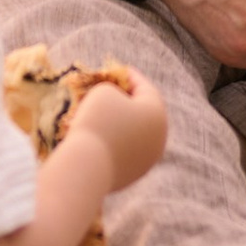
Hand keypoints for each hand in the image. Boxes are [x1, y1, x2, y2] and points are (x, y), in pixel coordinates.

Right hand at [62, 74, 167, 191]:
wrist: (86, 167)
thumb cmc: (97, 121)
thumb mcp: (103, 92)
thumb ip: (114, 91)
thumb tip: (116, 104)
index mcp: (158, 113)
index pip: (144, 88)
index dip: (129, 76)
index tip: (117, 70)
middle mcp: (159, 138)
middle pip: (142, 112)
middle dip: (125, 101)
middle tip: (110, 91)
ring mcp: (147, 160)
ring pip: (134, 134)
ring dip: (120, 123)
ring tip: (101, 113)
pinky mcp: (132, 175)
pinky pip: (124, 152)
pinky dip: (114, 142)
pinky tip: (98, 135)